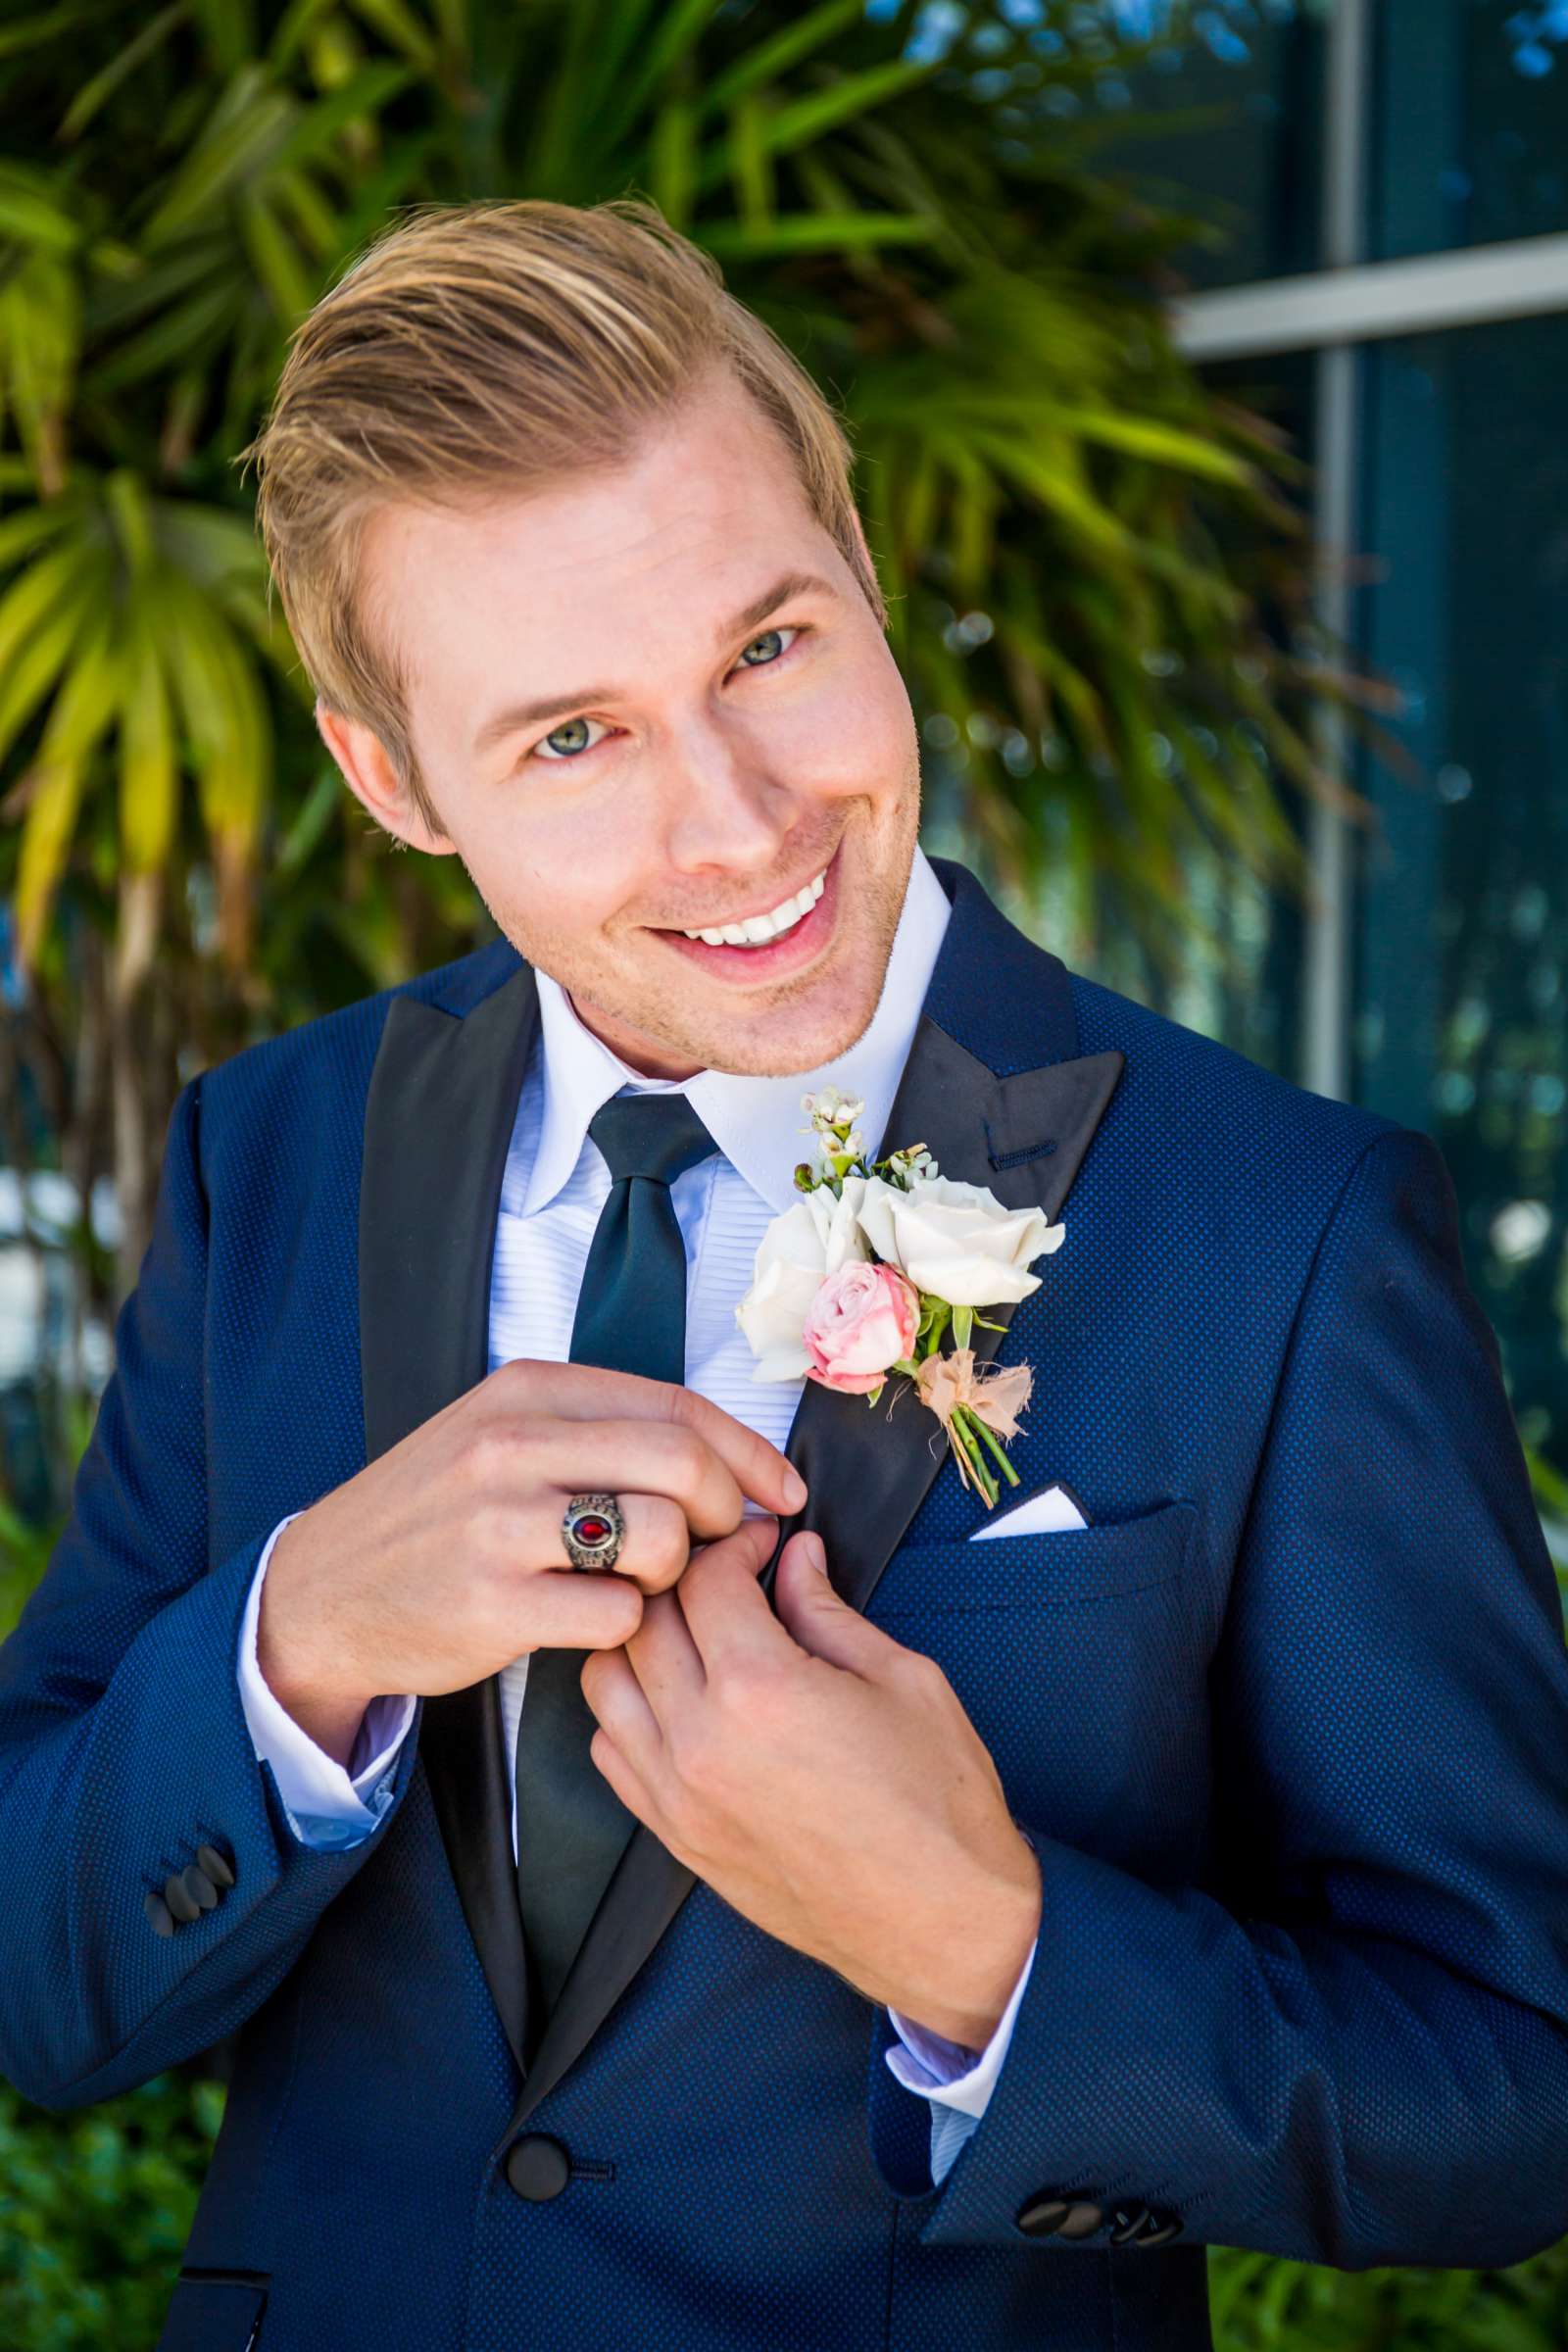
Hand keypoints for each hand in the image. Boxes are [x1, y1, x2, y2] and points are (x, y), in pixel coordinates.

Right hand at [257, 1359, 807, 1763]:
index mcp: (526, 1391)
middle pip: (682, 1462)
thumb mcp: (497, 1438)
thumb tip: (723, 1460)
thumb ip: (596, 1432)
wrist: (320, 1594)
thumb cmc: (432, 1518)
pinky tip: (596, 1624)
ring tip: (641, 1584)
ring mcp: (500, 1523)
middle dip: (725, 1510)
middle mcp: (512, 1445)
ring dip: (676, 1573)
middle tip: (719, 1545)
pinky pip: (618, 1614)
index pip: (676, 1404)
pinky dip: (628, 1626)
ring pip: (660, 1535)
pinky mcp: (494, 1603)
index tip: (782, 1491)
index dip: (747, 1451)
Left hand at [580, 1522, 1042, 2050]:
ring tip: (696, 1633)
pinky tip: (680, 1698)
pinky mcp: (675, 1837)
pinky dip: (629, 1709)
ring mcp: (678, 1796)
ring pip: (604, 1683)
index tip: (762, 1541)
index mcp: (761, 1691)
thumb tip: (794, 1562)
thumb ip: (828, 1612)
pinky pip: (611, 1750)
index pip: (703, 1580)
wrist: (942, 1925)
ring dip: (641, 1640)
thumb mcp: (902, 1679)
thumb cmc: (939, 1806)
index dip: (734, 1543)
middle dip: (683, 1579)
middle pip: (643, 1620)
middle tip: (728, 1574)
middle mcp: (700, 1742)